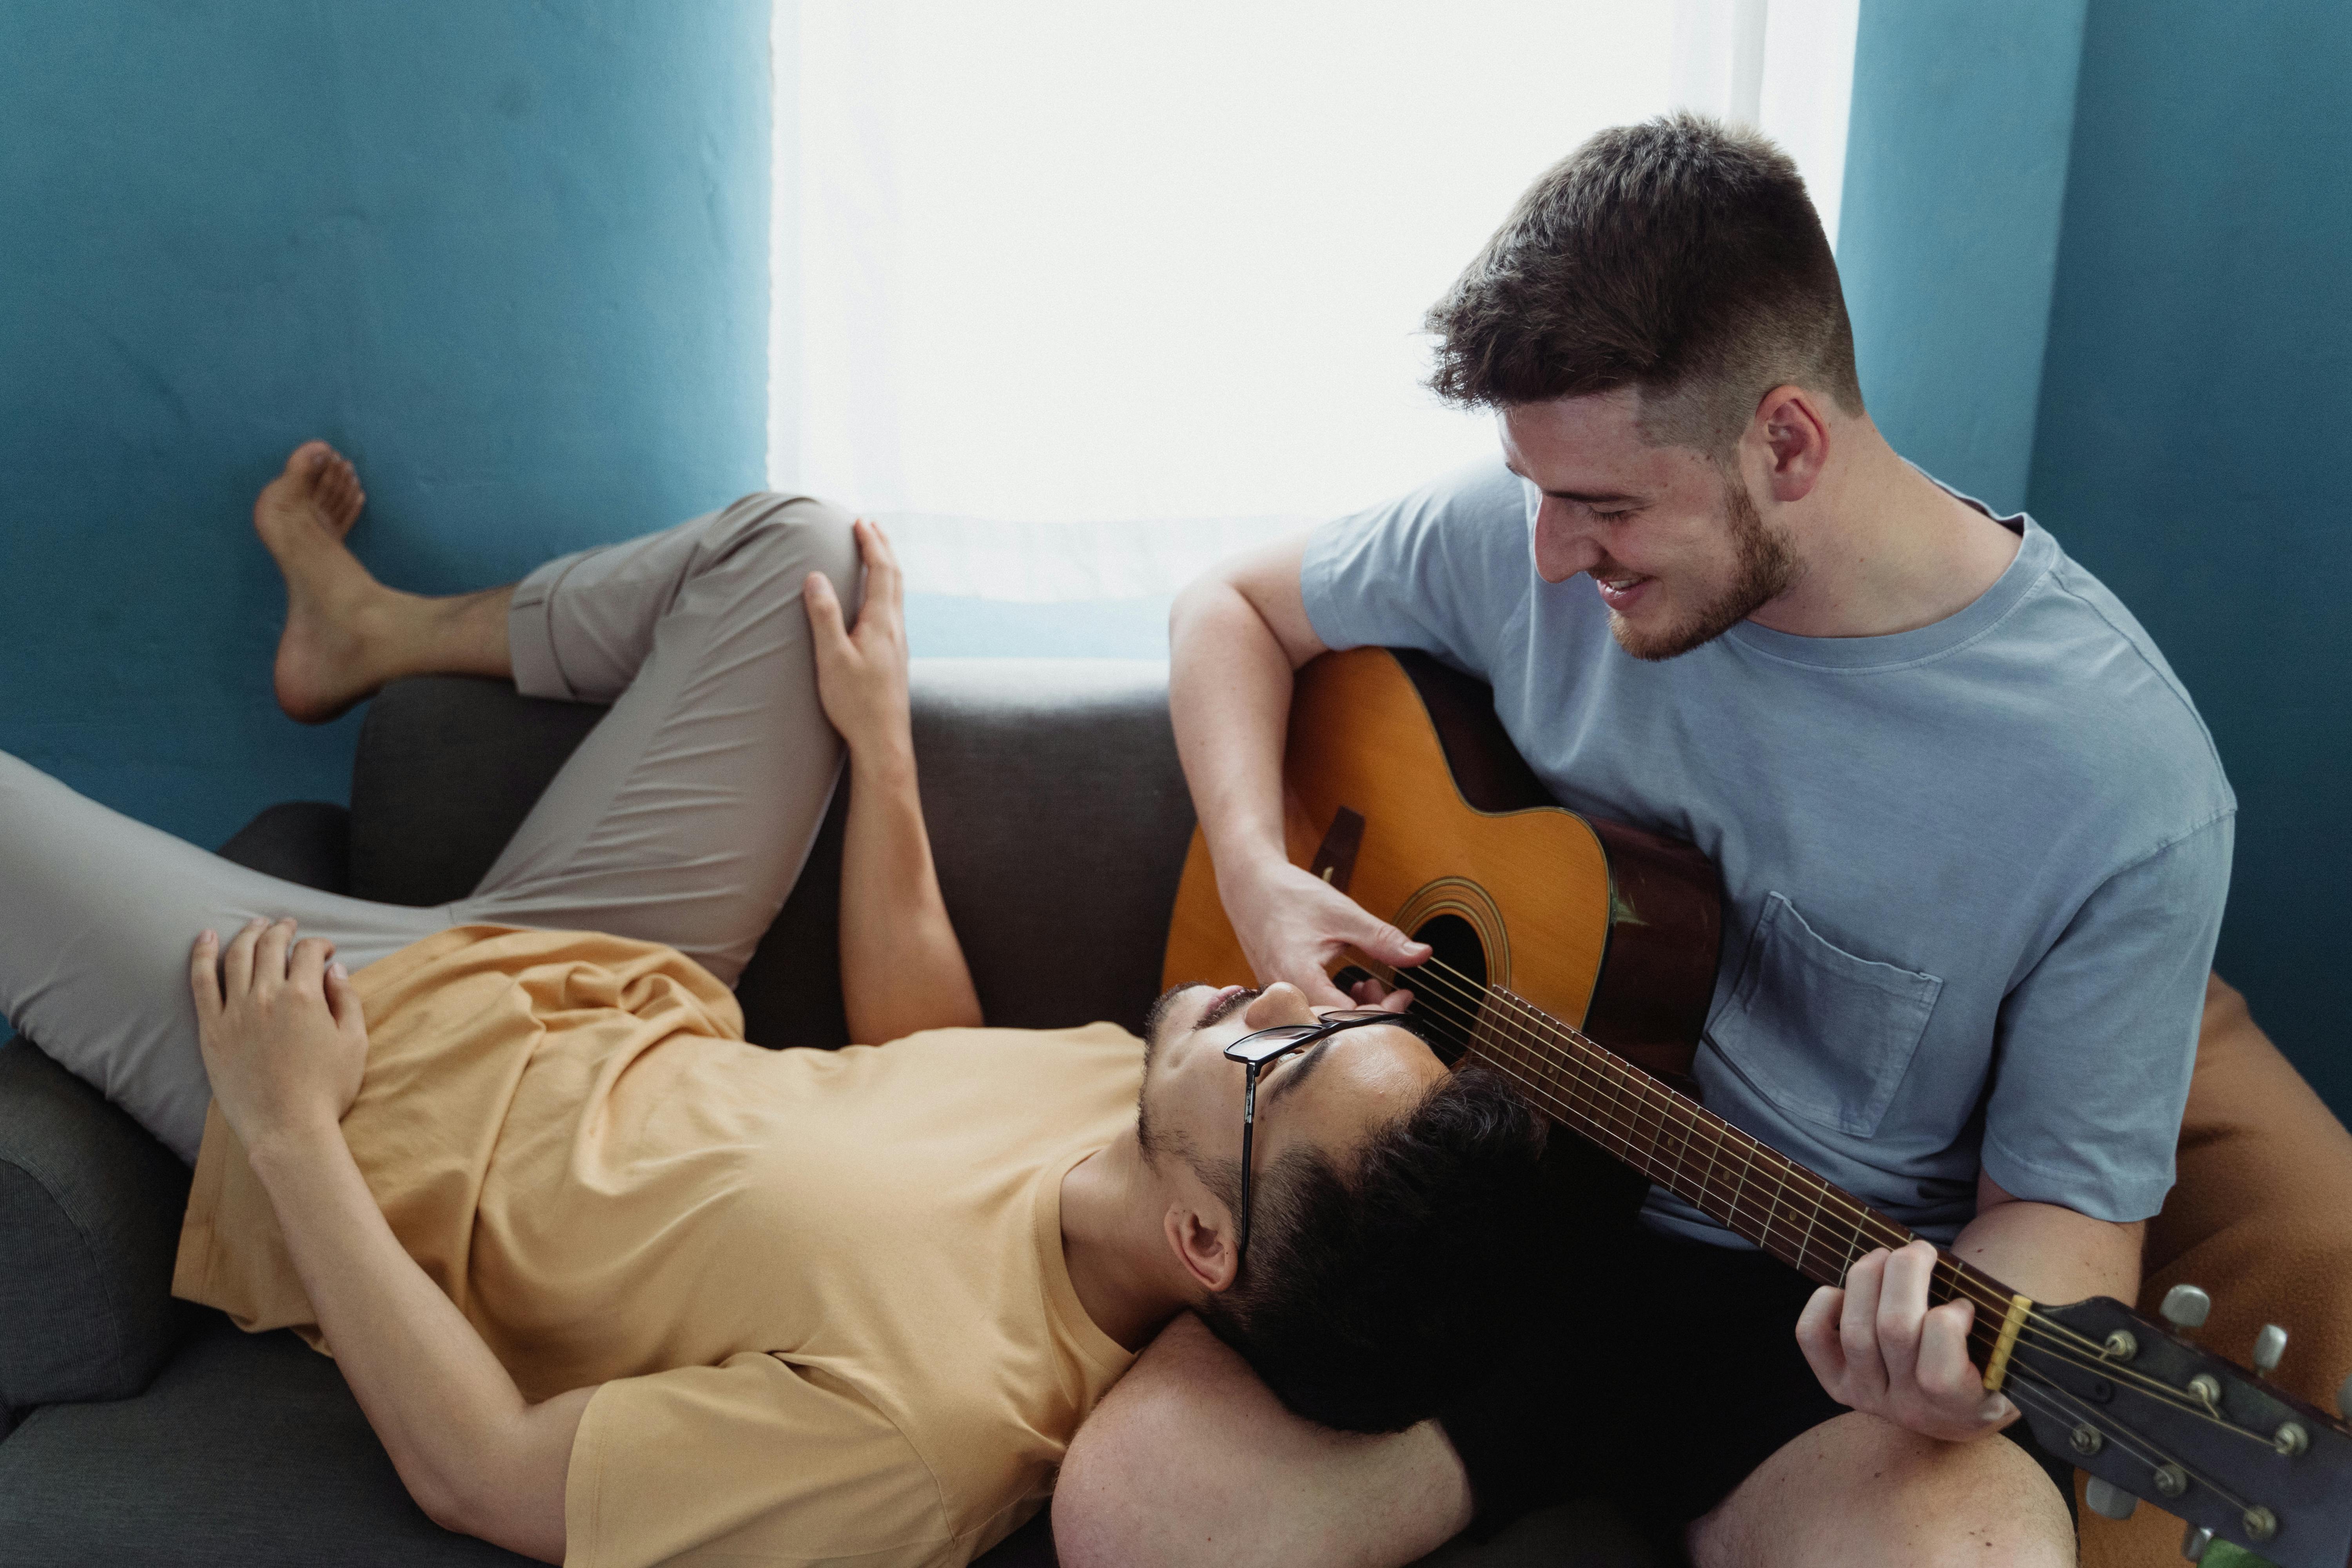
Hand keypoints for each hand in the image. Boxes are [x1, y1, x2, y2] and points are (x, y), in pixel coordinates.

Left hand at [188, 917, 369, 1154]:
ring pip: (237, 956)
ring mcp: (235, 1011)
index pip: (309, 952)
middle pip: (271, 946)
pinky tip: (205, 937)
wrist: (287, 1129)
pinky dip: (201, 955)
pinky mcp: (212, 1029)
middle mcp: (267, 995)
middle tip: (287, 925)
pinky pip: (201, 982)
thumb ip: (346, 1000)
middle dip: (282, 930)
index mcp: (305, 997)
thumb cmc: (327, 1090)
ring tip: (255, 924)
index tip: (325, 952)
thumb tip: (335, 970)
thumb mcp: (354, 1043)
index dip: (319, 945)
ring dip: (248, 933)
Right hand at [804, 518, 911, 763]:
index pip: (881, 570)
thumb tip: (815, 576)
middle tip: (869, 526)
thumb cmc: (856, 703)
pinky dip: (884, 590)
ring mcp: (898, 643)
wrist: (883, 741)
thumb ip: (824, 615)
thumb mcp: (833, 658)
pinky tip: (876, 600)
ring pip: (896, 594)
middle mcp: (895, 629)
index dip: (871, 543)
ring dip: (885, 567)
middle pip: (894, 577)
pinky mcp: (894, 657)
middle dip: (882, 548)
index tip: (859, 521)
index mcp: (882, 623)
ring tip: (874, 553)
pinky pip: (892, 610)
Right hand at [1221, 858, 1428, 1011]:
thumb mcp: (1344, 914)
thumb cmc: (1289, 895)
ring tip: (1371, 983)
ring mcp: (1279, 998)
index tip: (1403, 995)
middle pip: (1335, 1026)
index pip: (1345, 1018)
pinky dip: (1337, 1003)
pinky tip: (1350, 984)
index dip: (1381, 1014)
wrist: (1249, 885)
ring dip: (1354, 1008)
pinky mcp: (1280, 995)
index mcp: (1298, 977)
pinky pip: (1312, 1012)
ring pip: (1323, 1021)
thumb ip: (1383, 939)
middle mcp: (1283, 996)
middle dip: (1371, 1013)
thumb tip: (1422, 954)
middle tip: (1396, 992)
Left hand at [1795, 1239, 2017, 1442]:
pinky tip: (1845, 1290)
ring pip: (1856, 1329)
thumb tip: (1996, 1297)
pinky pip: (1813, 1338)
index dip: (1949, 1324)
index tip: (1964, 1305)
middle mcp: (1908, 1410)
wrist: (1955, 1415)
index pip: (1938, 1374)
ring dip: (1869, 1277)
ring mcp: (1867, 1398)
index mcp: (1960, 1410)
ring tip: (1888, 1255)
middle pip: (1893, 1331)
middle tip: (1921, 1249)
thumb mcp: (2011, 1365)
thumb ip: (2004, 1338)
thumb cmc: (1988, 1374)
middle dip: (1907, 1273)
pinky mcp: (1836, 1385)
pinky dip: (1823, 1303)